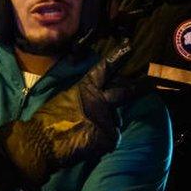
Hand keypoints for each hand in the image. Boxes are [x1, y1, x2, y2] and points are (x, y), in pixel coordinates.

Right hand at [0, 41, 140, 187]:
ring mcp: (105, 118)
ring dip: (105, 128)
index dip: (119, 57)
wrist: (39, 143)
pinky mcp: (108, 136)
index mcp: (85, 87)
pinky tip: (87, 145)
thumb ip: (87, 98)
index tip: (130, 46)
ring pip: (114, 122)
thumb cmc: (48, 121)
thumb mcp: (66, 99)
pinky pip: (111, 139)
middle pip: (124, 92)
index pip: (105, 69)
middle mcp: (99, 100)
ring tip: (84, 134)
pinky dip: (102, 143)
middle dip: (139, 88)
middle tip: (151, 84)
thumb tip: (101, 104)